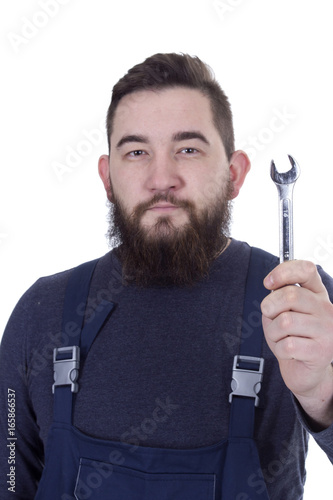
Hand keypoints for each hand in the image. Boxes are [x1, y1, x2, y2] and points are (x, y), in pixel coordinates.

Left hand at [261, 260, 332, 427]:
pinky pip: (287, 345)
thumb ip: (279, 296)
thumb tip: (274, 286)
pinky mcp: (322, 352)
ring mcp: (327, 330)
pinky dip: (279, 349)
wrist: (305, 371)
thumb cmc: (293, 337)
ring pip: (285, 322)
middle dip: (270, 307)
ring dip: (273, 332)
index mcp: (317, 294)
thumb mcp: (283, 311)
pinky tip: (288, 351)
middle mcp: (326, 309)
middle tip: (271, 317)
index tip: (268, 283)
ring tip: (281, 338)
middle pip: (291, 295)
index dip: (283, 272)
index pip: (306, 269)